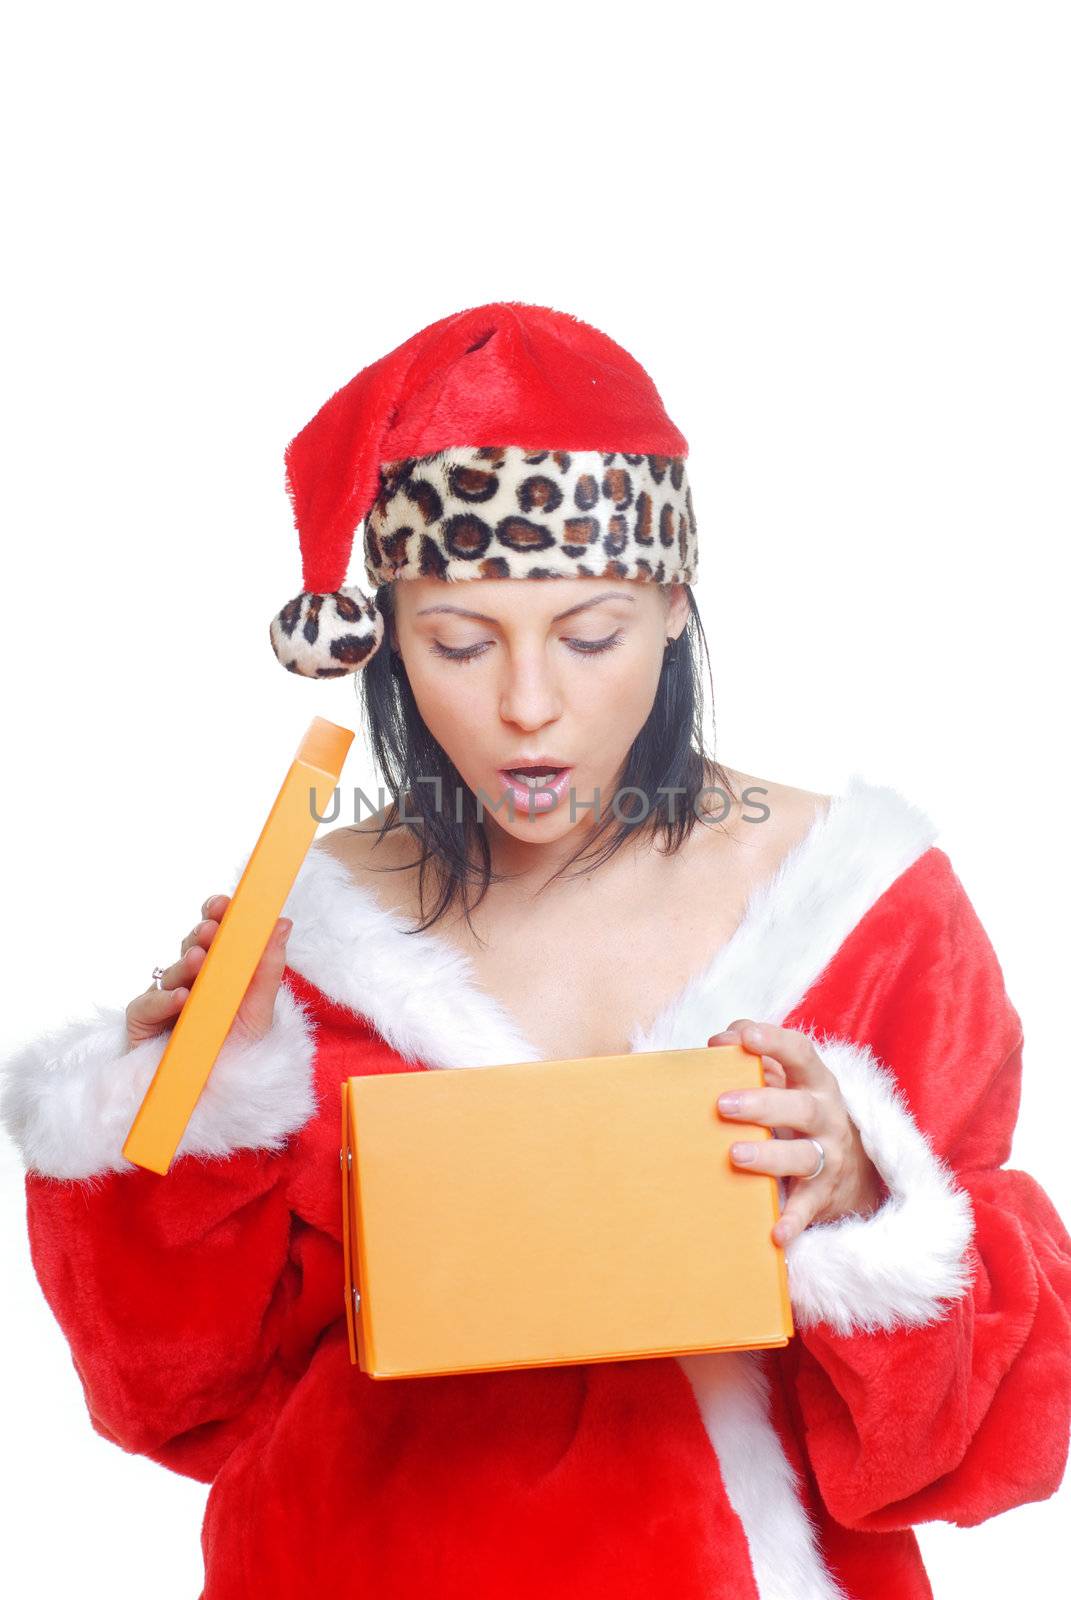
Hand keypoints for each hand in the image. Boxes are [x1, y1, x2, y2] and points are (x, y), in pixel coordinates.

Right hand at [124, 894, 292, 1052]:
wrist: (216, 1095)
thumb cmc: (236, 1050)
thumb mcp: (259, 1009)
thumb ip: (269, 967)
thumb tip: (282, 922)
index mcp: (217, 971)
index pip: (215, 934)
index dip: (217, 915)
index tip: (225, 903)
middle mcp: (190, 980)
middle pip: (191, 946)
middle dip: (202, 934)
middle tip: (213, 928)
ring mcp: (165, 1000)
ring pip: (171, 972)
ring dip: (186, 964)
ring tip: (200, 960)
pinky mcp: (143, 1024)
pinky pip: (146, 1006)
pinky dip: (163, 1000)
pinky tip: (181, 998)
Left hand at [707, 1019, 887, 1246]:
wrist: (854, 1171)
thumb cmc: (801, 1113)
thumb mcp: (789, 1082)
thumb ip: (756, 1058)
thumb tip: (719, 1041)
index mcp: (816, 1082)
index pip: (801, 1053)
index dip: (776, 1041)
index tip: (747, 1036)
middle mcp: (827, 1117)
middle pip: (801, 1107)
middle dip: (762, 1104)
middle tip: (723, 1105)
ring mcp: (828, 1157)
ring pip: (803, 1156)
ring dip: (770, 1156)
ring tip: (736, 1154)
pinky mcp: (822, 1195)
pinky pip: (808, 1210)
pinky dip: (793, 1222)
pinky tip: (775, 1234)